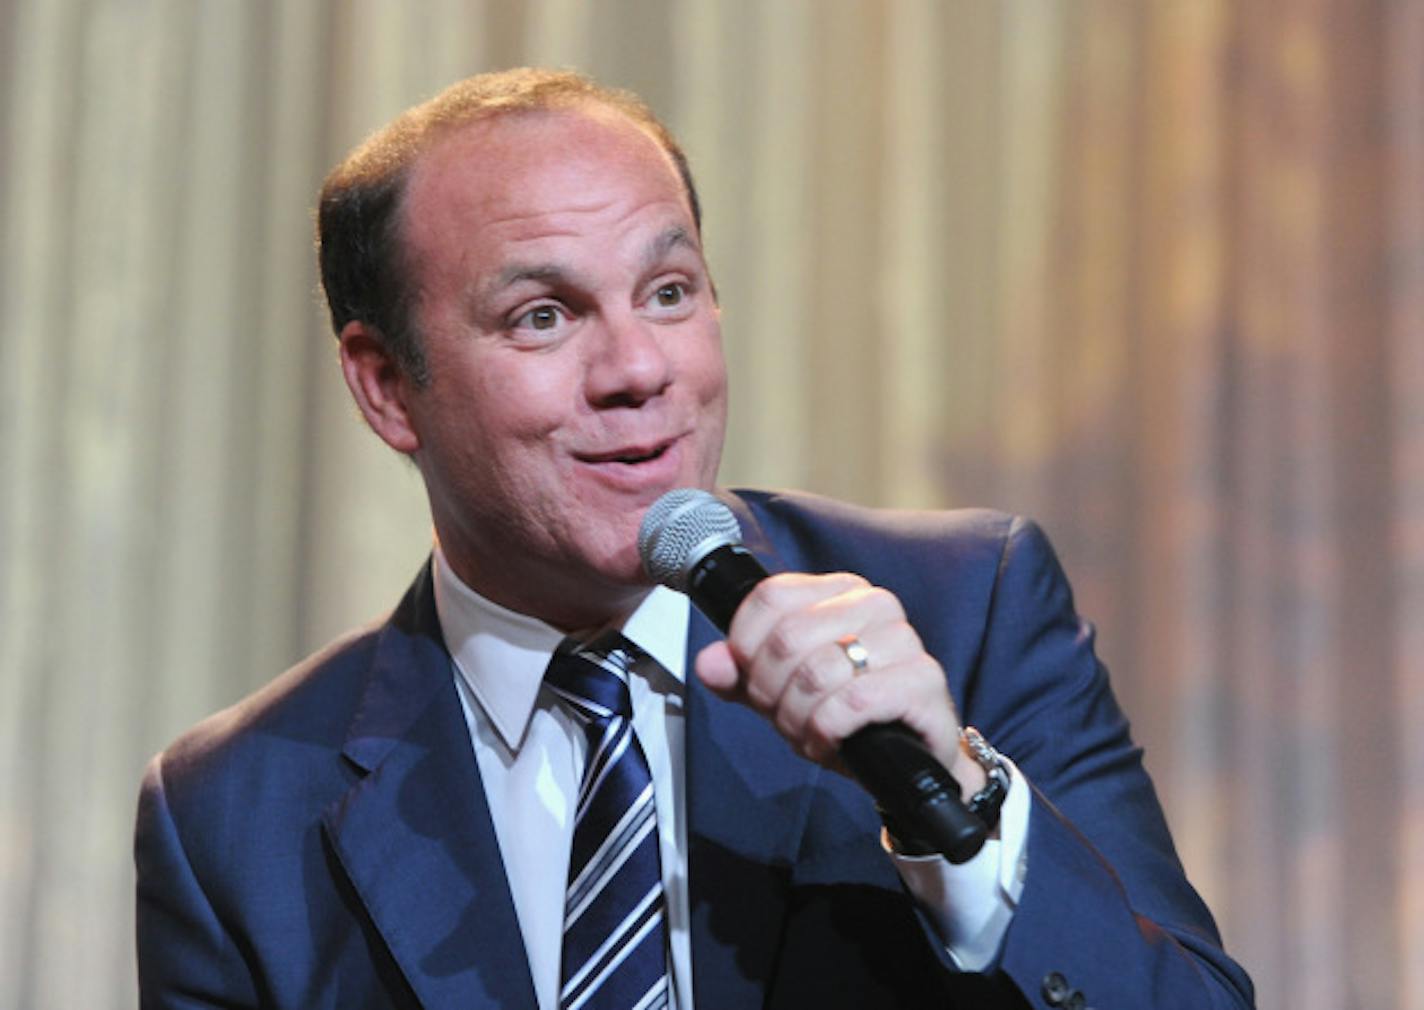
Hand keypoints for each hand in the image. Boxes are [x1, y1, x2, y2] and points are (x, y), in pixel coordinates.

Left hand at [693, 572, 985, 798]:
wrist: (907, 760)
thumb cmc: (846, 716)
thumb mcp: (783, 692)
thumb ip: (741, 675)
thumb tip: (708, 663)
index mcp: (839, 590)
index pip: (770, 598)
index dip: (745, 646)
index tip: (752, 678)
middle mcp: (875, 603)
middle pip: (787, 639)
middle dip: (770, 691)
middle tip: (782, 715)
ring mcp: (904, 639)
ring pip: (816, 673)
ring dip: (798, 717)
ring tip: (808, 731)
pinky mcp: (923, 680)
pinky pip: (852, 702)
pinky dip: (828, 731)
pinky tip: (832, 742)